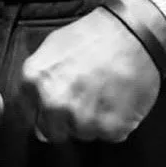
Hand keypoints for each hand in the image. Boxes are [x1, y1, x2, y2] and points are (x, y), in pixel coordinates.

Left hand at [17, 5, 161, 143]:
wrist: (134, 31)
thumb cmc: (94, 34)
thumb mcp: (54, 44)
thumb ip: (39, 75)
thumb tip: (35, 106)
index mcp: (35, 81)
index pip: (31, 114)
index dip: (46, 110)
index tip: (62, 99)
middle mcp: (54, 104)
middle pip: (54, 132)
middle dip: (66, 121)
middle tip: (85, 100)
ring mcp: (83, 119)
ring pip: (83, 134)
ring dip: (92, 122)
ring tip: (105, 95)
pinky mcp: (111, 128)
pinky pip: (109, 135)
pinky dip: (115, 122)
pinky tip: (120, 100)